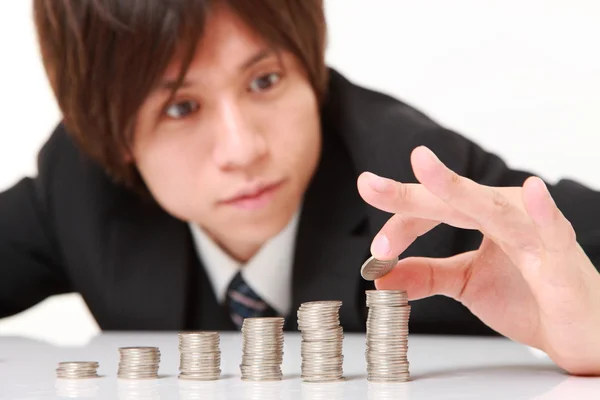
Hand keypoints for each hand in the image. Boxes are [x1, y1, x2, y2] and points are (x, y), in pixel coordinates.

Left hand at [357, 146, 599, 375]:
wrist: (579, 331)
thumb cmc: (530, 298)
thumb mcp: (466, 284)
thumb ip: (428, 275)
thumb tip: (382, 276)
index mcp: (483, 218)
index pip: (434, 210)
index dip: (401, 226)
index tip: (377, 252)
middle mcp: (506, 216)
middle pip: (453, 200)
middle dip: (409, 194)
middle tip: (368, 184)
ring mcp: (534, 233)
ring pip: (491, 207)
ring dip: (456, 189)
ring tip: (424, 167)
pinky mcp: (562, 259)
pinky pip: (553, 232)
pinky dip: (542, 213)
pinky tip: (532, 192)